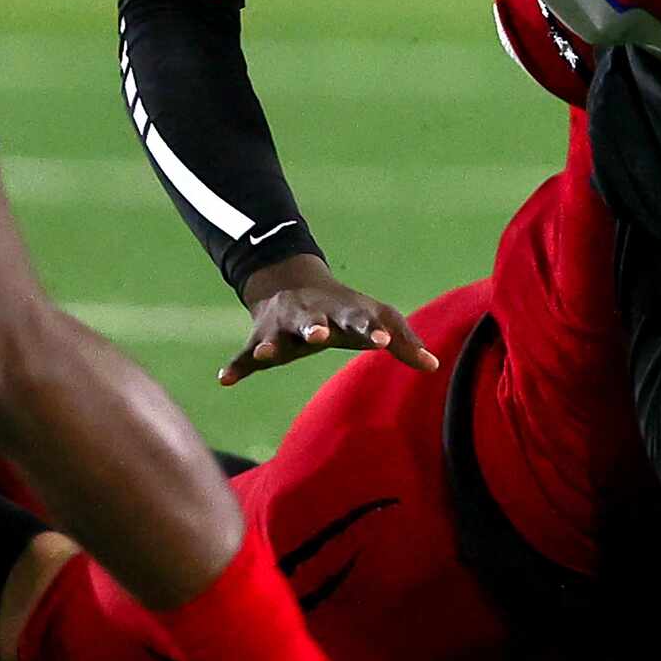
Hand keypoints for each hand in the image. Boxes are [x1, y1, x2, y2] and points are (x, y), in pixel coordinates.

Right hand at [219, 254, 439, 384]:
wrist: (294, 281)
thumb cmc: (345, 311)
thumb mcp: (374, 321)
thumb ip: (403, 343)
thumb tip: (435, 366)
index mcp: (344, 314)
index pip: (361, 322)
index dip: (371, 332)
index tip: (381, 343)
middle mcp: (313, 317)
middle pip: (315, 323)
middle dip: (316, 328)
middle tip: (320, 335)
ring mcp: (284, 327)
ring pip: (277, 335)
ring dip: (271, 343)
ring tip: (265, 352)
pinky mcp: (260, 339)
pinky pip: (245, 354)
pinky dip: (236, 366)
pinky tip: (225, 379)